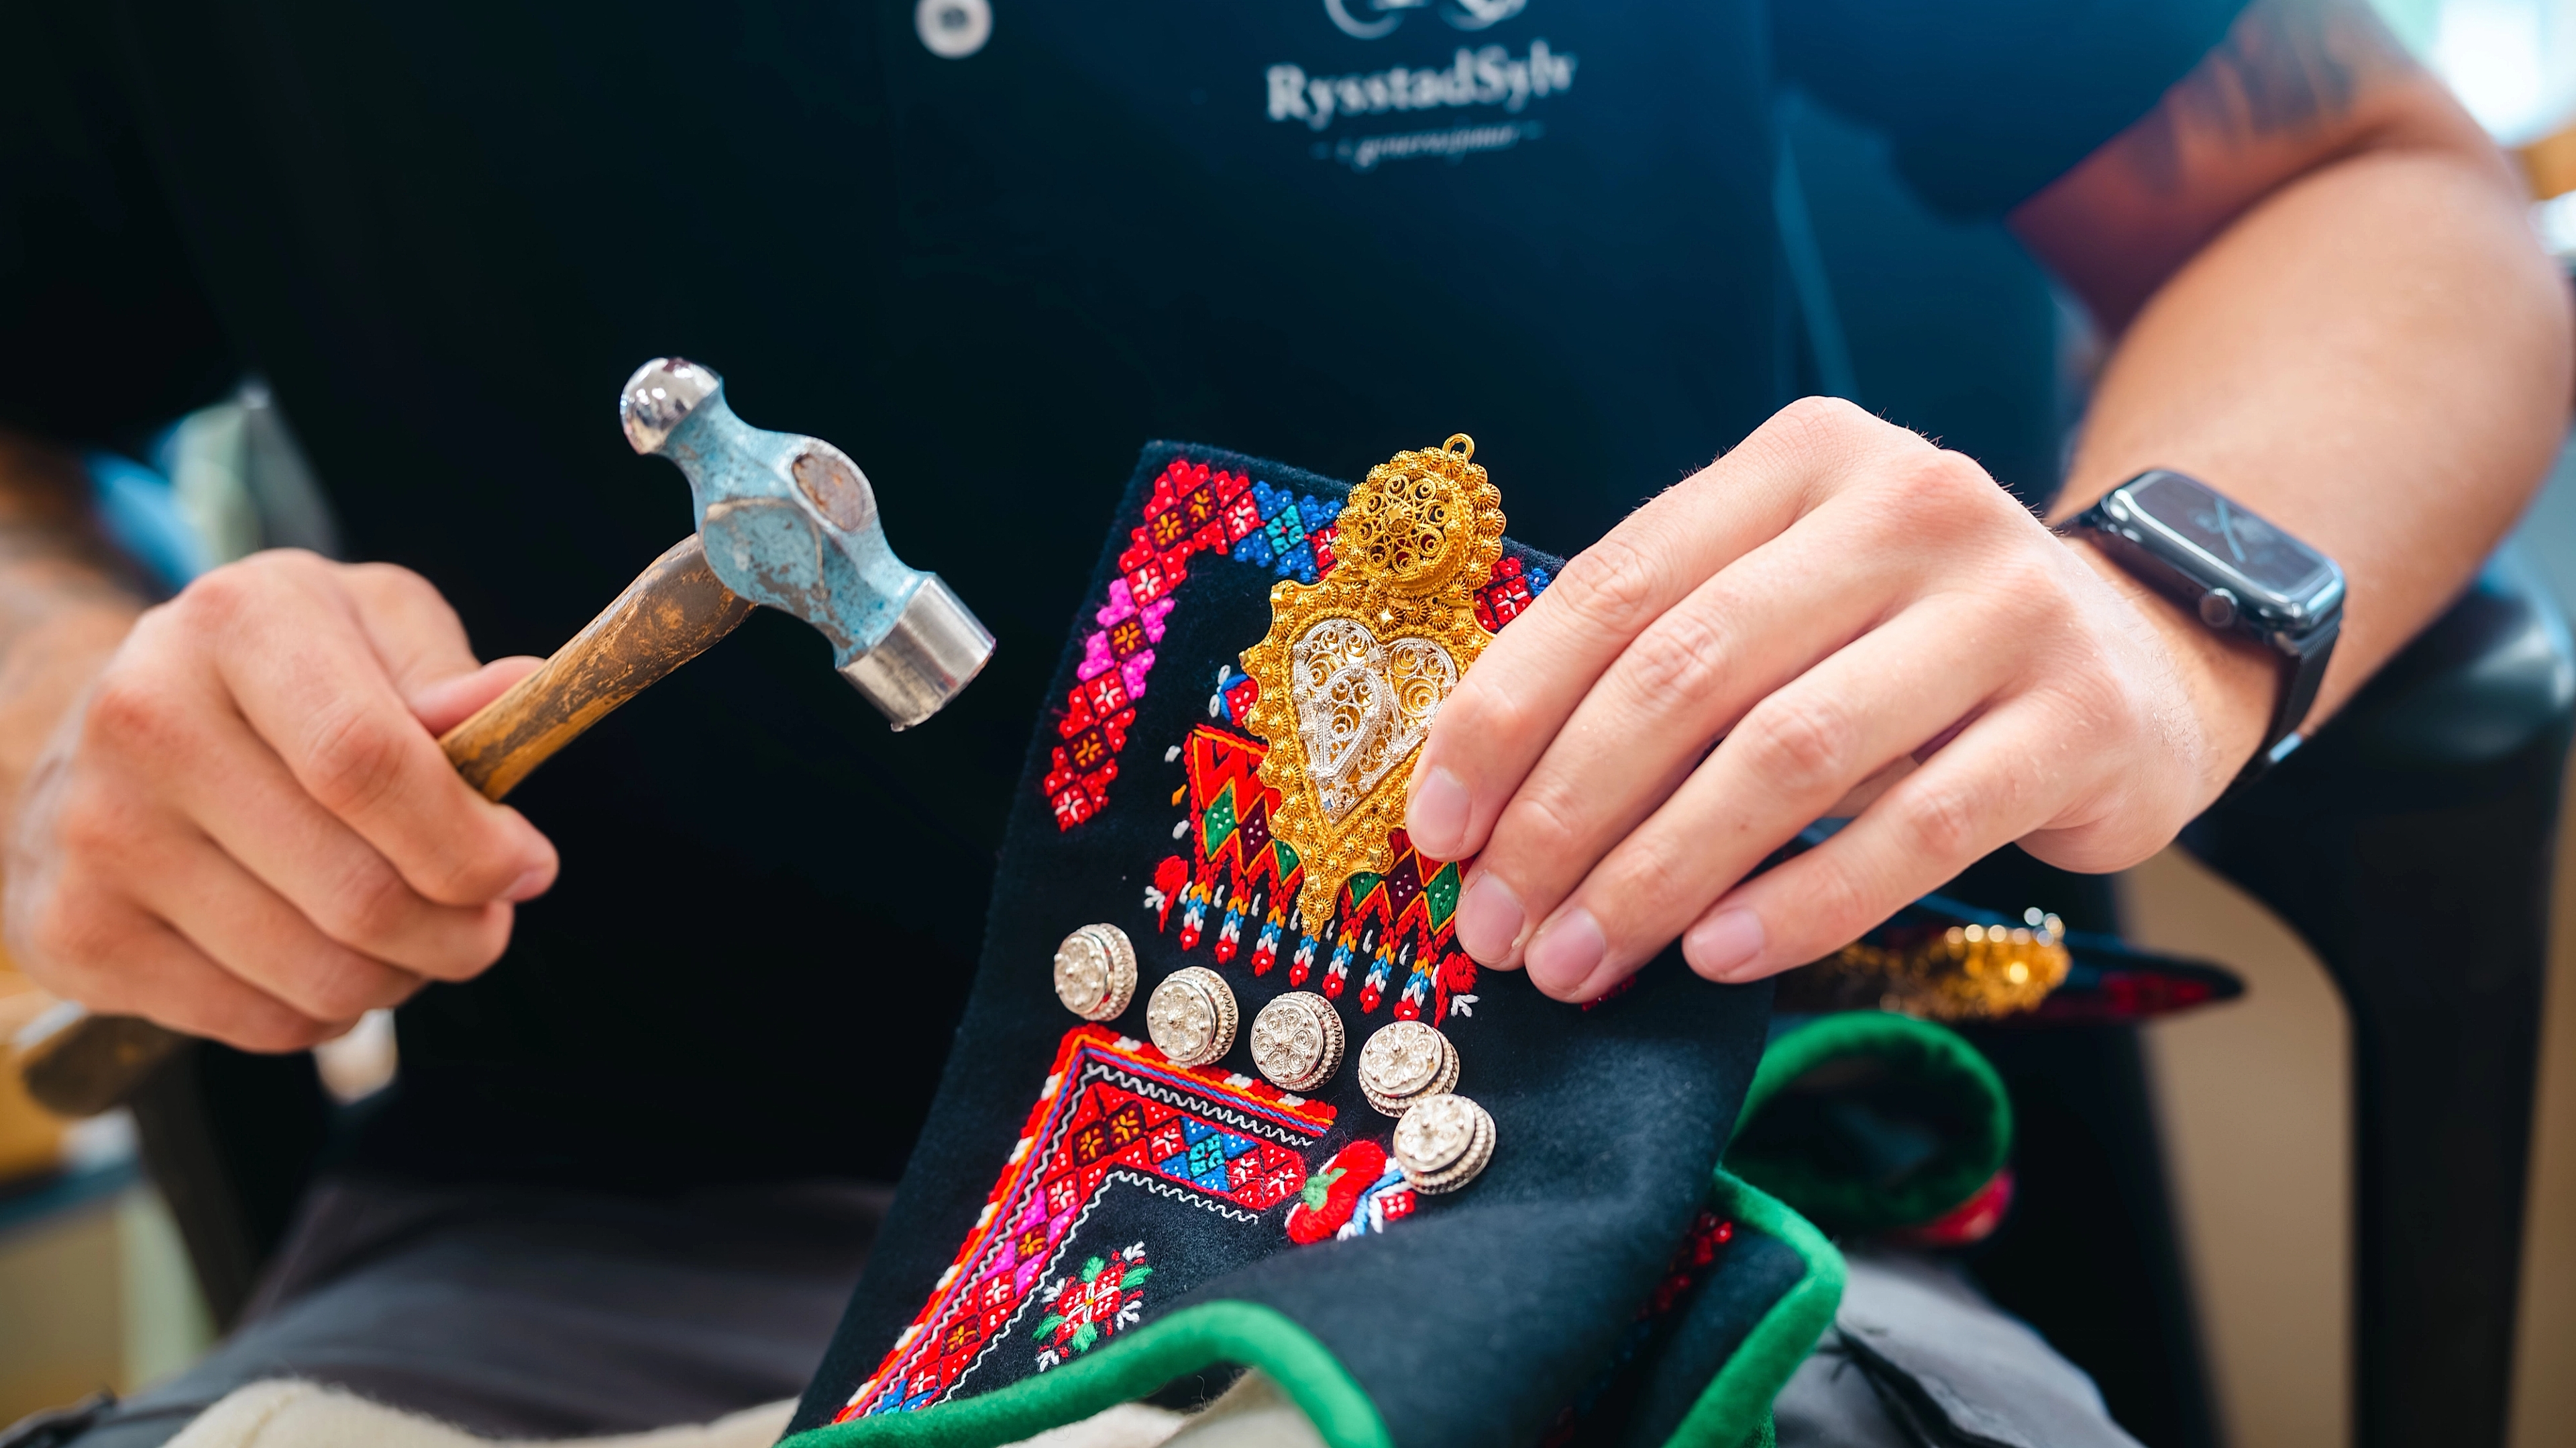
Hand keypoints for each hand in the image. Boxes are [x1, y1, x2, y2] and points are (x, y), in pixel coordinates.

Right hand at [4, 551, 554, 1049]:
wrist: (106, 730)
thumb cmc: (281, 678)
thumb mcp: (371, 627)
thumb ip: (448, 672)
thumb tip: (518, 694)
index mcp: (235, 625)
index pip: (368, 763)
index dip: (469, 841)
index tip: (528, 867)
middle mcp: (146, 722)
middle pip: (357, 892)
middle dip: (461, 929)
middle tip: (486, 920)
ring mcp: (96, 835)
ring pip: (320, 977)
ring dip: (402, 976)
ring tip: (411, 933)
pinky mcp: (77, 935)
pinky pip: (261, 1025)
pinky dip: (325, 1013)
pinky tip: (323, 956)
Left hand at [1402, 398, 2277, 1000]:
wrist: (2137, 657)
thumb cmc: (1902, 647)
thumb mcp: (1781, 604)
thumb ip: (1653, 658)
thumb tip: (1474, 800)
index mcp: (1802, 460)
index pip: (1614, 588)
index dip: (1507, 717)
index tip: (1437, 833)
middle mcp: (1907, 504)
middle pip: (1687, 673)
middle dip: (1567, 814)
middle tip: (1500, 926)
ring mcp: (2006, 605)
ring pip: (1786, 753)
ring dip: (1659, 874)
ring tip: (1583, 959)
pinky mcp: (2077, 718)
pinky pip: (1911, 829)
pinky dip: (1798, 902)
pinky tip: (1717, 958)